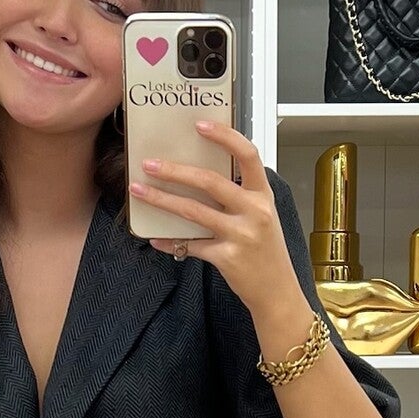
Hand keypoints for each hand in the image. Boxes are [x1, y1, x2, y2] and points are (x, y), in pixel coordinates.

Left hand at [129, 121, 297, 315]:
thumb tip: (199, 178)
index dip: (224, 137)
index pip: (247, 155)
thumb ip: (238, 197)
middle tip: (150, 163)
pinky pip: (191, 245)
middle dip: (175, 171)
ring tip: (140, 191)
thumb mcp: (261, 217)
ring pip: (194, 212)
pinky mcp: (227, 258)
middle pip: (210, 181)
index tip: (200, 125)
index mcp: (263, 195)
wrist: (277, 292)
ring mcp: (241, 235)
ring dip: (163, 200)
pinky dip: (171, 241)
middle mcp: (254, 211)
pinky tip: (155, 238)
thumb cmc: (266, 253)